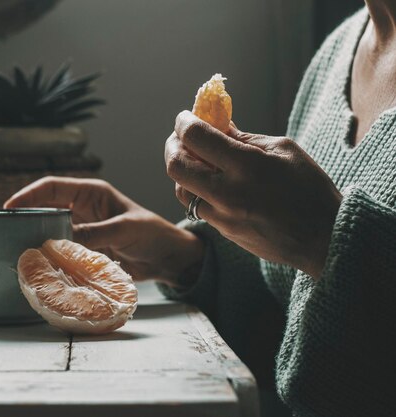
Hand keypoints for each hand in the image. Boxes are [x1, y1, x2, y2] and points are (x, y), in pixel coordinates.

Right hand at [4, 176, 204, 285]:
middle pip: (46, 208)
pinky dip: (49, 254)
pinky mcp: (84, 248)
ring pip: (50, 229)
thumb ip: (94, 233)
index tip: (10, 207)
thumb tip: (61, 240)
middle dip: (27, 216)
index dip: (29, 194)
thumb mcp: (124, 229)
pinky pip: (60, 248)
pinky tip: (38, 262)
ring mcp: (82, 229)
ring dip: (36, 237)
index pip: (53, 187)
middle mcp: (82, 208)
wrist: (167, 258)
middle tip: (7, 229)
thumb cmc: (152, 234)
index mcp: (91, 193)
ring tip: (16, 247)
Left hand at [165, 111, 341, 278]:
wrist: (323, 238)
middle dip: (172, 145)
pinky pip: (195, 207)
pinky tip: (207, 181)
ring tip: (194, 159)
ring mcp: (222, 216)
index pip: (196, 137)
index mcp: (246, 165)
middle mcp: (227, 192)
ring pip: (180, 189)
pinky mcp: (222, 231)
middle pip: (176, 165)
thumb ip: (244, 138)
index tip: (185, 118)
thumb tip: (216, 124)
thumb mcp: (283, 150)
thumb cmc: (309, 188)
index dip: (184, 122)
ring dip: (181, 170)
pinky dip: (194, 189)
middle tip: (180, 137)